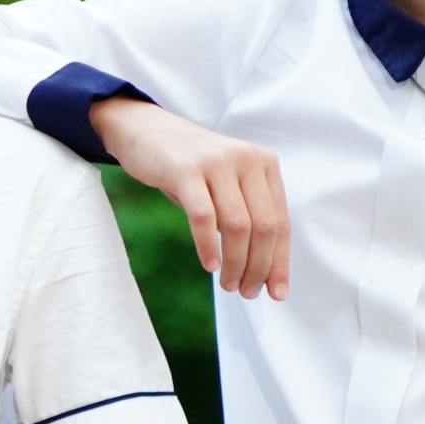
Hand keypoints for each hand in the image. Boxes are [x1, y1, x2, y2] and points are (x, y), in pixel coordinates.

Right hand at [90, 97, 288, 300]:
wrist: (144, 130)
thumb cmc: (188, 167)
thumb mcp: (225, 184)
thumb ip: (245, 215)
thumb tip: (262, 269)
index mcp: (263, 164)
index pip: (280, 221)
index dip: (280, 261)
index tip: (276, 292)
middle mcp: (246, 159)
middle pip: (263, 226)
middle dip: (258, 267)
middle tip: (246, 292)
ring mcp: (217, 162)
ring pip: (237, 225)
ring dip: (236, 263)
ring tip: (228, 285)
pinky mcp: (186, 169)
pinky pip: (203, 217)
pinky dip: (208, 246)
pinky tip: (209, 265)